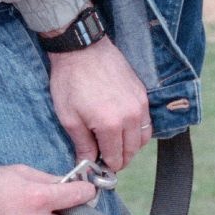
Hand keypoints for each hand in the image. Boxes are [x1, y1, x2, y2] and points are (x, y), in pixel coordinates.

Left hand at [45, 36, 150, 171]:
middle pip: (131, 151)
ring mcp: (140, 104)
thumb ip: (82, 144)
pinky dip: (137, 130)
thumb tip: (87, 164)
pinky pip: (146, 121)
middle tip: (104, 156)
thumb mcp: (68, 117)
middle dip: (118, 158)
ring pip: (142, 138)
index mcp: (110, 125)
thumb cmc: (70, 81)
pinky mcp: (142, 93)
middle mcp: (131, 116)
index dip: (106, 166)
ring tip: (113, 142)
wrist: (81, 48)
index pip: (115, 158)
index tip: (97, 166)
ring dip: (130, 146)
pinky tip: (121, 126)